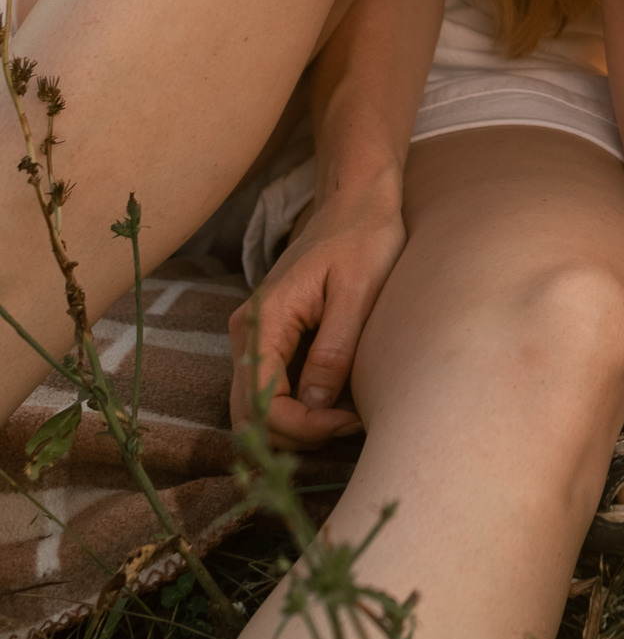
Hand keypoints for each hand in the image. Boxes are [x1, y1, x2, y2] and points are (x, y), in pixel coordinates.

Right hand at [228, 186, 405, 444]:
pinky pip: (270, 389)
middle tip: (347, 426)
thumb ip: (333, 350)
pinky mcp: (271, 337)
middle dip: (295, 436)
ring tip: (345, 417)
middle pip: (249, 415)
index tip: (349, 420)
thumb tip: (316, 407)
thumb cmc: (363, 239)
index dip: (303, 427)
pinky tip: (334, 405)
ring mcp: (254, 336)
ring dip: (294, 427)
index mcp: (263, 320)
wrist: (355, 201)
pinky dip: (295, 409)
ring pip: (256, 407)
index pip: (262, 402)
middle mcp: (246, 332)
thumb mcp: (357, 293)